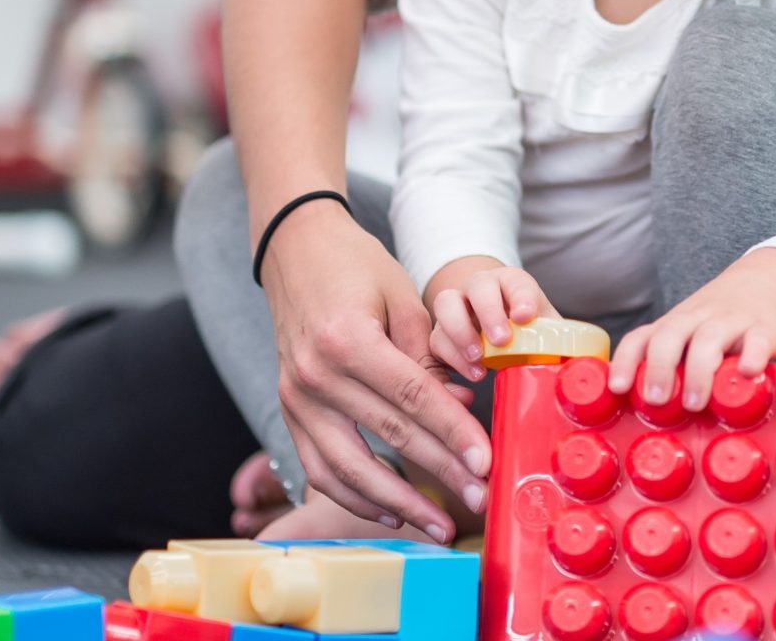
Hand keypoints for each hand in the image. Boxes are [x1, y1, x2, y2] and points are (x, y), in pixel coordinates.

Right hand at [261, 204, 491, 541]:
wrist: (294, 252)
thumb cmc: (354, 266)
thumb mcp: (401, 296)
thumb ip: (428, 354)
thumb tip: (461, 405)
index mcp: (347, 340)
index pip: (413, 399)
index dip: (453, 435)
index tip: (486, 463)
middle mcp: (316, 376)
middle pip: (390, 437)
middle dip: (440, 473)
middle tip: (479, 499)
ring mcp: (296, 398)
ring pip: (349, 469)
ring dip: (397, 503)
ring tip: (438, 523)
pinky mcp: (289, 411)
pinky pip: (320, 468)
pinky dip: (355, 495)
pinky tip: (391, 509)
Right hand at [424, 257, 556, 381]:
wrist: (496, 328)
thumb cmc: (527, 330)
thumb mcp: (546, 330)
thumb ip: (561, 344)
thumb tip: (582, 371)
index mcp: (512, 283)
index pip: (516, 282)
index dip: (521, 297)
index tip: (526, 317)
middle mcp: (481, 288)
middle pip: (477, 286)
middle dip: (489, 312)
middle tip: (501, 340)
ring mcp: (457, 306)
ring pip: (446, 305)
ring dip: (460, 332)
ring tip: (479, 360)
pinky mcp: (441, 332)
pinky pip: (436, 340)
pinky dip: (450, 358)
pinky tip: (471, 375)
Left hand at [609, 248, 775, 411]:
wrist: (764, 282)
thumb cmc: (716, 323)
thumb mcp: (687, 335)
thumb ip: (669, 364)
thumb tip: (644, 413)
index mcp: (674, 324)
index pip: (641, 337)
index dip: (626, 361)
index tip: (618, 388)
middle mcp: (697, 319)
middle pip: (670, 335)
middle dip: (659, 368)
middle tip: (657, 400)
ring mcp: (730, 322)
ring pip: (709, 339)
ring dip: (698, 372)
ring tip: (695, 404)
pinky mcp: (763, 329)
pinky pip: (757, 341)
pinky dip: (752, 356)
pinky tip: (748, 373)